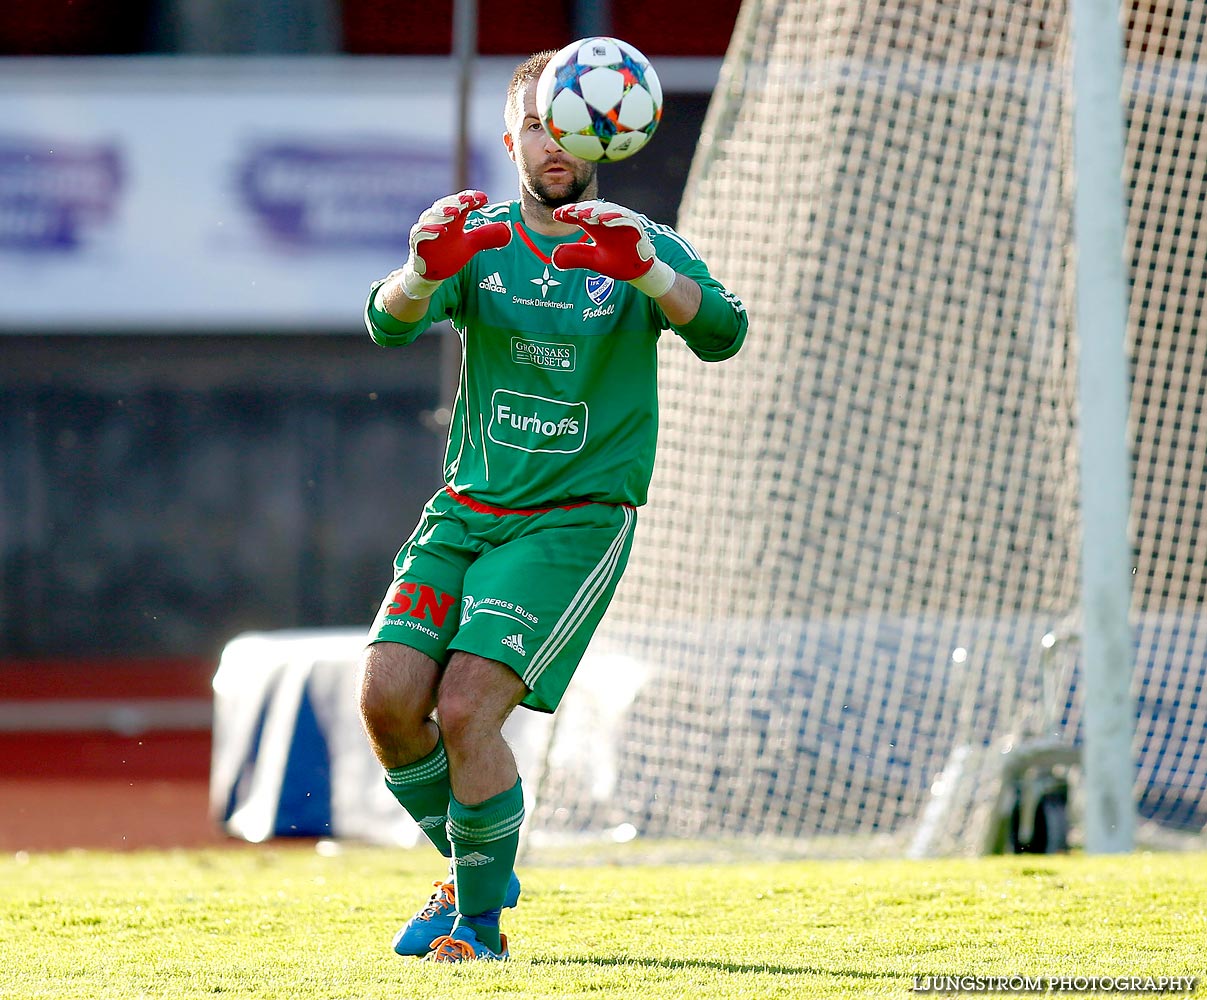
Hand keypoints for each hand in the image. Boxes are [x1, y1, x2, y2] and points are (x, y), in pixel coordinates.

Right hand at [399, 190, 511, 298]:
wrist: (429, 272)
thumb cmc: (448, 253)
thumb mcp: (470, 245)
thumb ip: (486, 237)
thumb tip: (507, 232)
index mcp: (452, 218)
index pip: (462, 203)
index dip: (471, 199)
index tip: (484, 199)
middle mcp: (438, 220)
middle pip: (446, 206)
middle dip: (458, 202)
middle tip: (469, 200)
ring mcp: (426, 230)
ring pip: (432, 217)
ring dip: (443, 214)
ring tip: (454, 213)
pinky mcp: (416, 243)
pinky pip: (420, 234)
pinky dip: (429, 231)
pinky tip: (441, 231)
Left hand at [551, 200, 676, 297]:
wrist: (637, 272)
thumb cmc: (616, 262)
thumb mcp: (592, 260)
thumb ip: (575, 256)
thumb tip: (554, 257)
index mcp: (596, 226)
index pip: (580, 215)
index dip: (568, 213)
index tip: (556, 215)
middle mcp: (608, 220)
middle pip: (592, 209)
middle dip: (580, 210)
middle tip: (567, 213)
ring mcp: (622, 222)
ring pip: (608, 210)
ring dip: (596, 211)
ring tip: (584, 215)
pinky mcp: (636, 227)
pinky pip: (626, 218)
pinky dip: (615, 217)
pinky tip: (604, 220)